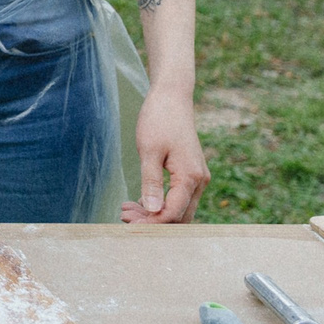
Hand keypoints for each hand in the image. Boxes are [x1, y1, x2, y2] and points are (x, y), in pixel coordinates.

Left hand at [120, 85, 208, 222]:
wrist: (172, 97)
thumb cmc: (159, 120)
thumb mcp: (149, 151)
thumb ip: (151, 182)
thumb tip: (152, 211)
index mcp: (191, 177)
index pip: (173, 213)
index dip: (152, 223)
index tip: (129, 225)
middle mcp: (199, 181)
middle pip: (179, 215)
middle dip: (152, 221)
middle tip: (124, 217)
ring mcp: (196, 177)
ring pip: (178, 208)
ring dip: (154, 213)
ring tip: (126, 210)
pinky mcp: (190, 173)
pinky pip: (178, 197)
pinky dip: (159, 202)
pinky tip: (138, 201)